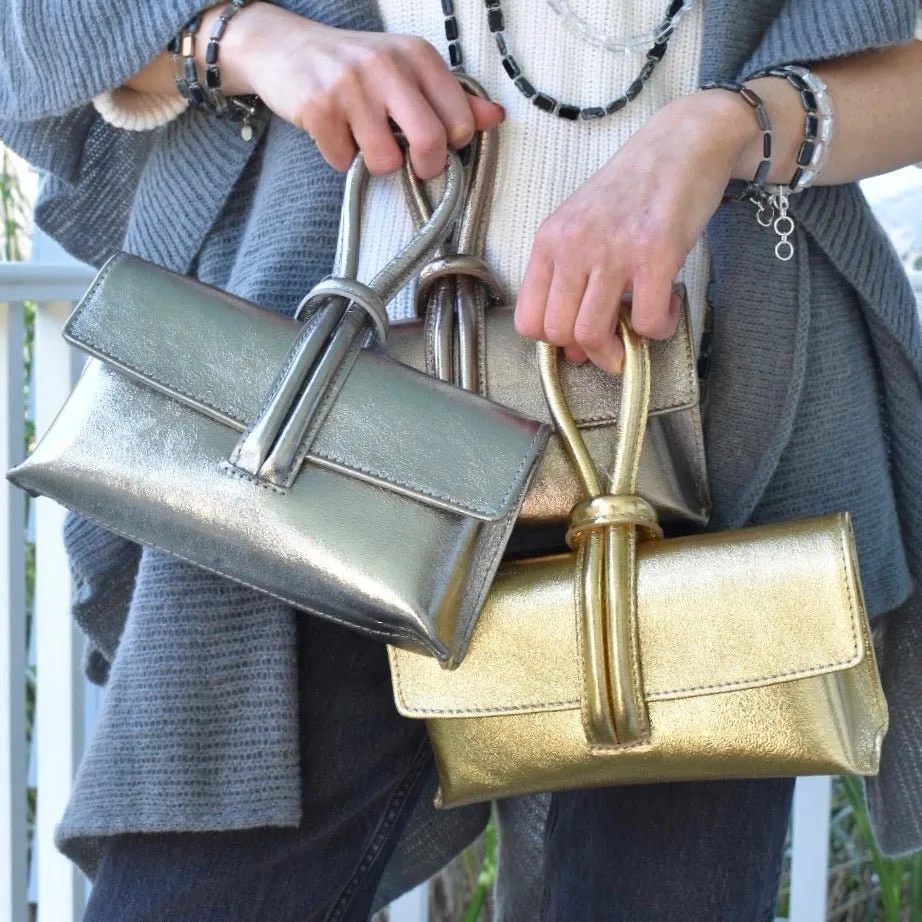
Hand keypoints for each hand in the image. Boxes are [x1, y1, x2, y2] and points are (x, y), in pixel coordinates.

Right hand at [216, 2, 503, 177]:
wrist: (283, 47)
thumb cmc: (355, 67)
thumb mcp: (407, 70)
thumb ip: (452, 96)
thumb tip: (495, 118)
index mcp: (417, 56)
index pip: (459, 120)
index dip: (451, 145)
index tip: (436, 144)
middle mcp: (387, 66)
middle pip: (431, 142)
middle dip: (426, 167)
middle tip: (413, 166)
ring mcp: (351, 87)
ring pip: (386, 161)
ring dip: (376, 163)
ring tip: (364, 140)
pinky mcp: (318, 109)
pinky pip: (344, 162)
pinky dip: (340, 157)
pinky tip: (334, 133)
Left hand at [514, 90, 764, 372]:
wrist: (683, 141)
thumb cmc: (633, 188)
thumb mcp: (582, 225)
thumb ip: (571, 279)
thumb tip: (575, 348)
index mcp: (549, 241)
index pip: (529, 320)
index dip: (554, 341)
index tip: (580, 337)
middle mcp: (573, 245)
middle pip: (559, 333)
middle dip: (589, 350)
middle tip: (616, 341)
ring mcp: (612, 250)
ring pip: (593, 334)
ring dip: (621, 348)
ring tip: (640, 326)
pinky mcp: (655, 253)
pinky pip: (647, 321)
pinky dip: (659, 328)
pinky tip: (667, 307)